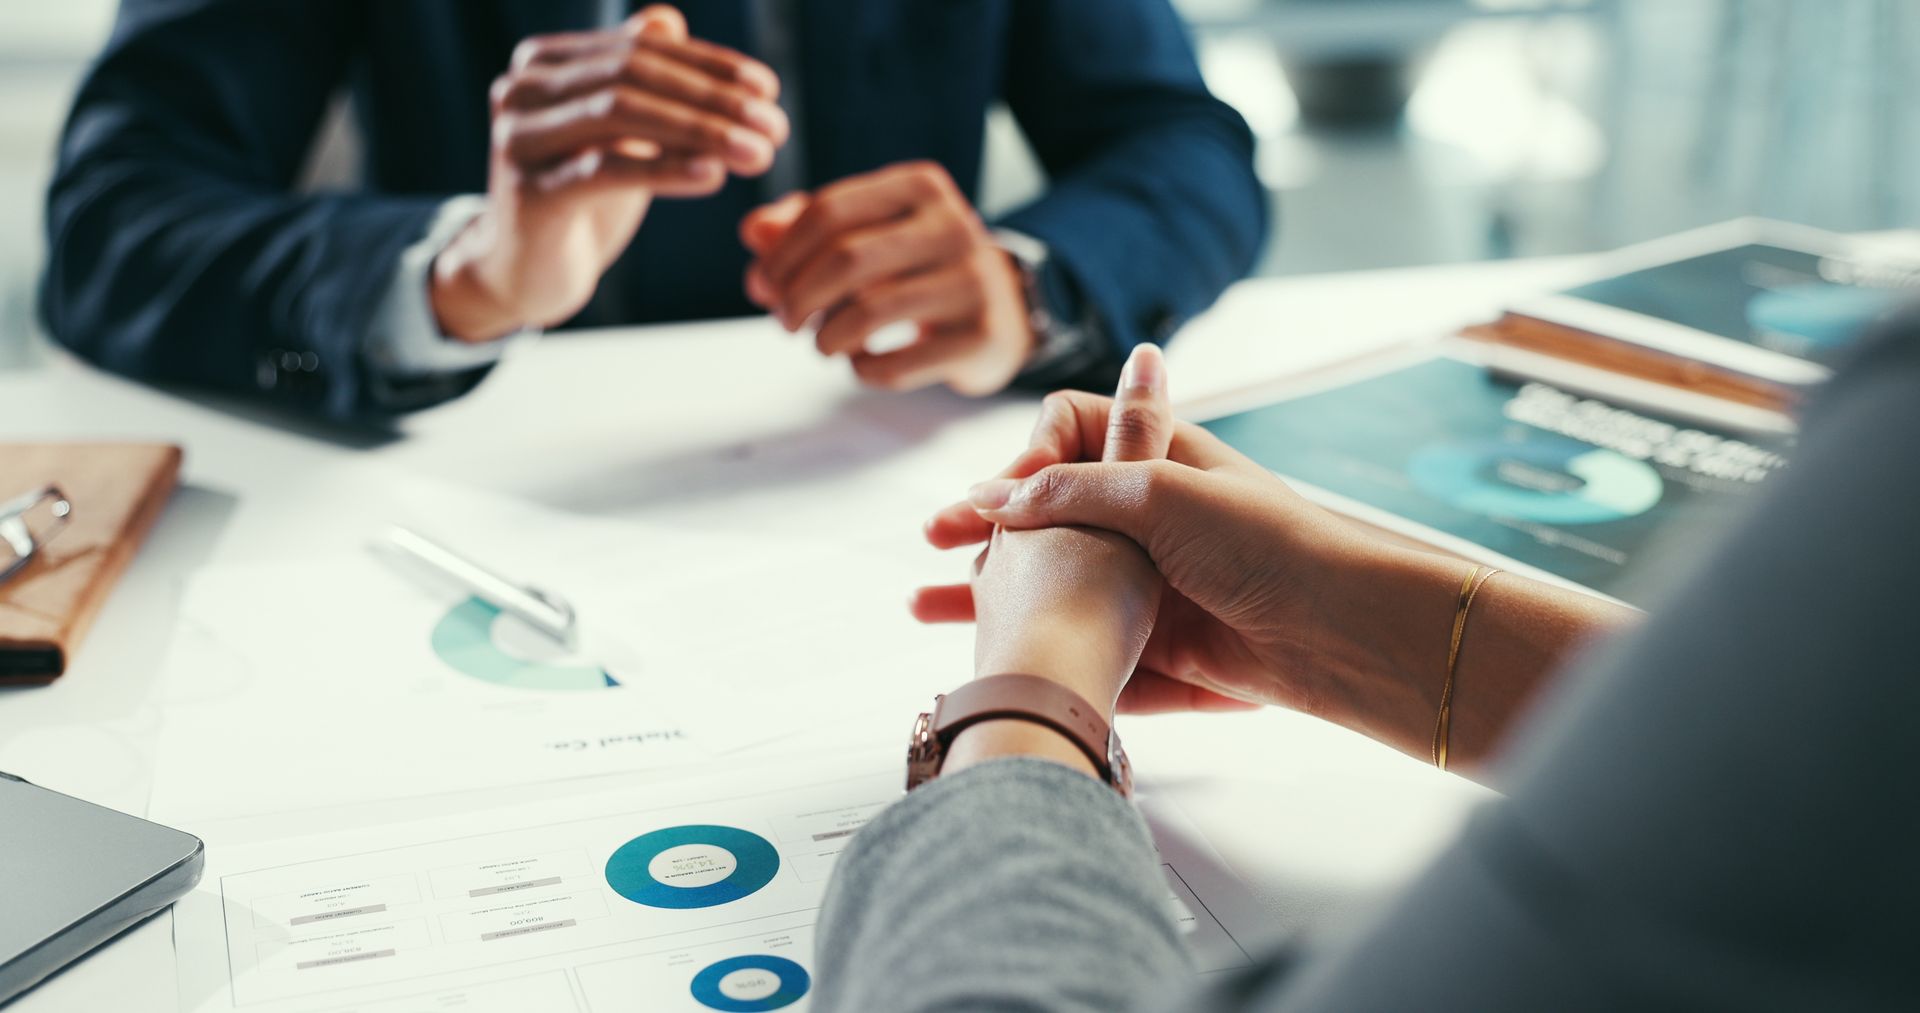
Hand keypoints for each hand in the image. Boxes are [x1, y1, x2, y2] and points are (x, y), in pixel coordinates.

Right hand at [432, 5, 789, 339]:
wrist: (524, 272)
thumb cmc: (578, 196)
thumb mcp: (612, 132)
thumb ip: (636, 76)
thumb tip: (668, 20)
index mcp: (544, 62)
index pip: (642, 51)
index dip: (709, 66)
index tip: (769, 89)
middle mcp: (522, 89)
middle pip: (634, 77)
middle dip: (714, 100)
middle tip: (776, 126)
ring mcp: (519, 137)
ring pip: (622, 114)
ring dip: (702, 131)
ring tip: (759, 153)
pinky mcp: (529, 192)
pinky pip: (606, 170)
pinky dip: (665, 169)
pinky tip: (713, 176)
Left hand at [739, 161, 1035, 395]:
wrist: (1001, 310)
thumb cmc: (914, 267)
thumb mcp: (864, 233)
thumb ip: (802, 229)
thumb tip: (754, 234)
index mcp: (920, 186)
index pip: (829, 212)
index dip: (782, 254)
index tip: (764, 285)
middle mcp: (954, 225)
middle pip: (846, 260)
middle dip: (797, 297)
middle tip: (784, 321)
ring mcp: (972, 282)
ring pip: (868, 313)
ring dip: (826, 338)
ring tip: (822, 344)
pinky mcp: (980, 337)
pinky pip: (896, 364)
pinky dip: (862, 370)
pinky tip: (863, 362)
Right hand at [916, 373, 1420, 736]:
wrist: (1334, 633)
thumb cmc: (1260, 543)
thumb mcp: (1155, 491)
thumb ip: (1068, 489)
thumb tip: (990, 495)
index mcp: (1157, 461)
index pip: (1069, 435)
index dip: (1025, 457)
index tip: (997, 496)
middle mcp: (1149, 519)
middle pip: (1048, 514)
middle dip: (984, 526)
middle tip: (930, 538)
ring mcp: (1148, 585)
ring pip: (1050, 583)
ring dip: (985, 591)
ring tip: (921, 604)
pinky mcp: (1153, 649)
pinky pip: (1079, 645)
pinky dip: (1032, 646)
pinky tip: (986, 654)